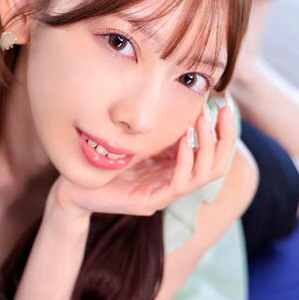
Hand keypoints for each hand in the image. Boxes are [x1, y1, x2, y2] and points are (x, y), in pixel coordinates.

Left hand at [51, 94, 236, 217]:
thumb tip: (180, 97)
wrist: (74, 185)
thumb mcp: (139, 137)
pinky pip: (178, 184)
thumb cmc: (105, 158)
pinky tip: (183, 140)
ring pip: (204, 176)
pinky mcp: (149, 202)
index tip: (223, 104)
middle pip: (217, 166)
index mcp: (175, 169)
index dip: (224, 131)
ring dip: (206, 145)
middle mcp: (174, 184)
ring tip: (200, 119)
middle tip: (220, 109)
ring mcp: (163, 195)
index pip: (215, 155)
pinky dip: (184, 160)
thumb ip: (161, 126)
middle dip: (224, 137)